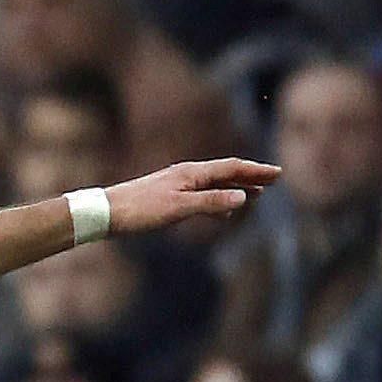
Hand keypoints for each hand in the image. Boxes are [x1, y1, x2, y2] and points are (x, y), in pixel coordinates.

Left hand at [107, 159, 279, 234]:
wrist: (104, 213)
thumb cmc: (139, 210)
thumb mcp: (179, 208)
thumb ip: (211, 202)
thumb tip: (243, 197)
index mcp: (191, 173)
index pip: (231, 168)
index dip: (255, 171)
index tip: (277, 173)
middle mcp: (185, 174)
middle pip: (225, 173)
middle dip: (250, 177)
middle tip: (273, 181)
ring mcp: (175, 185)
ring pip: (213, 185)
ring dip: (235, 188)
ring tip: (254, 195)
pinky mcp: (166, 197)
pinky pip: (200, 195)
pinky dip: (217, 200)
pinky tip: (220, 210)